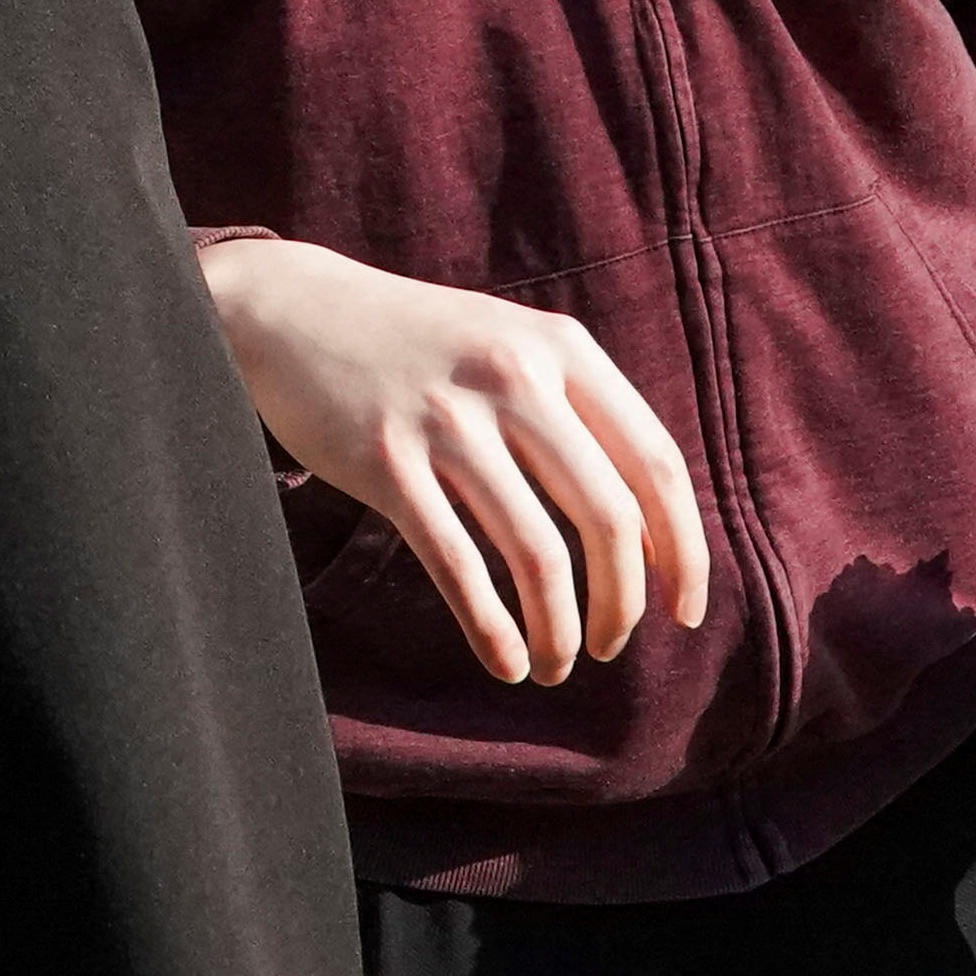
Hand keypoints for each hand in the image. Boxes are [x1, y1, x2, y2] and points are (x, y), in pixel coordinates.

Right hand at [196, 238, 709, 683]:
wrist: (292, 308)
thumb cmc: (418, 344)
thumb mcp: (510, 346)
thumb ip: (577, 414)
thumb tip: (648, 535)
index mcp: (561, 348)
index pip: (655, 463)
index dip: (682, 549)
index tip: (683, 609)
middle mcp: (513, 377)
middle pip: (607, 518)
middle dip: (622, 604)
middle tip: (610, 646)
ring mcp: (447, 419)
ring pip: (537, 554)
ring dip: (558, 631)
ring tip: (554, 667)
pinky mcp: (385, 460)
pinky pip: (457, 565)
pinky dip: (491, 629)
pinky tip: (504, 662)